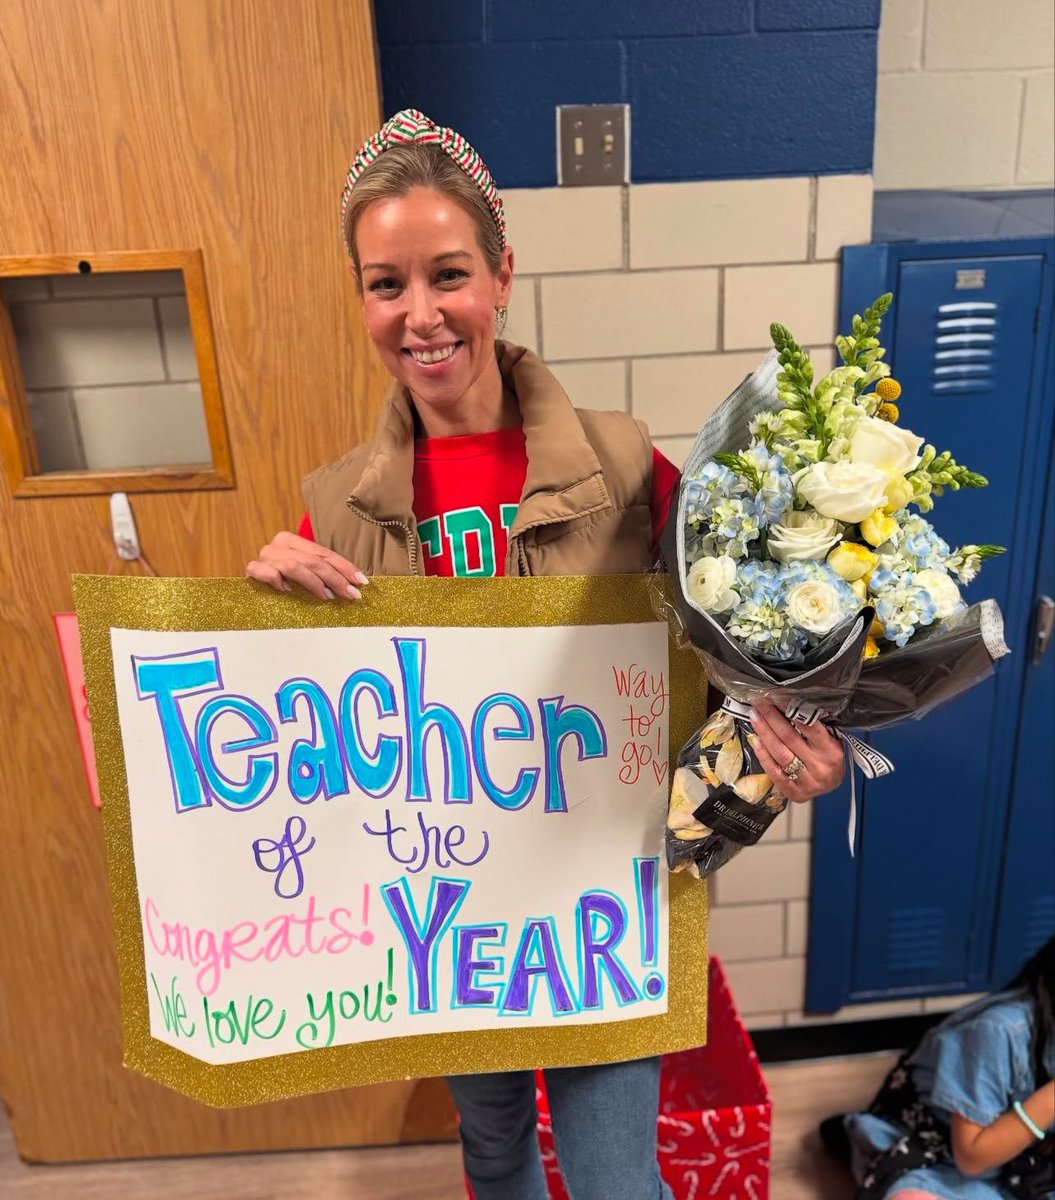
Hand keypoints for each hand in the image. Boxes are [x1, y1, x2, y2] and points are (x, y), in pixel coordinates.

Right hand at [246, 532, 368, 600]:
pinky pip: (267, 573)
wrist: (248, 587)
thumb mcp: (304, 572)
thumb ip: (323, 572)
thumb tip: (355, 583)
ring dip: (315, 583)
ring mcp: (265, 556)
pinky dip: (279, 580)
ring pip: (295, 566)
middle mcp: (279, 545)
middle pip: (313, 560)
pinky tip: (288, 591)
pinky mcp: (253, 569)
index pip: (324, 553)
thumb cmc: (282, 581)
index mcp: (293, 540)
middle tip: (351, 594)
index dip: (345, 567)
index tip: (361, 581)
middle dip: (336, 579)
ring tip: (327, 596)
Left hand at [748, 698, 844, 802]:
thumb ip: (815, 728)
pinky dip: (763, 756)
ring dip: (764, 733)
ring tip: (755, 717)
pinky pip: (774, 772)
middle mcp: (819, 766)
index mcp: (831, 750)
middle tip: (759, 704)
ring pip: (780, 754)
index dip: (790, 710)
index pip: (809, 726)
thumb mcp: (832, 741)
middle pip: (789, 737)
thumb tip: (790, 705)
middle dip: (771, 718)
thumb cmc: (829, 759)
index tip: (776, 698)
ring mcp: (807, 781)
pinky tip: (755, 741)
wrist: (833, 788)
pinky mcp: (795, 792)